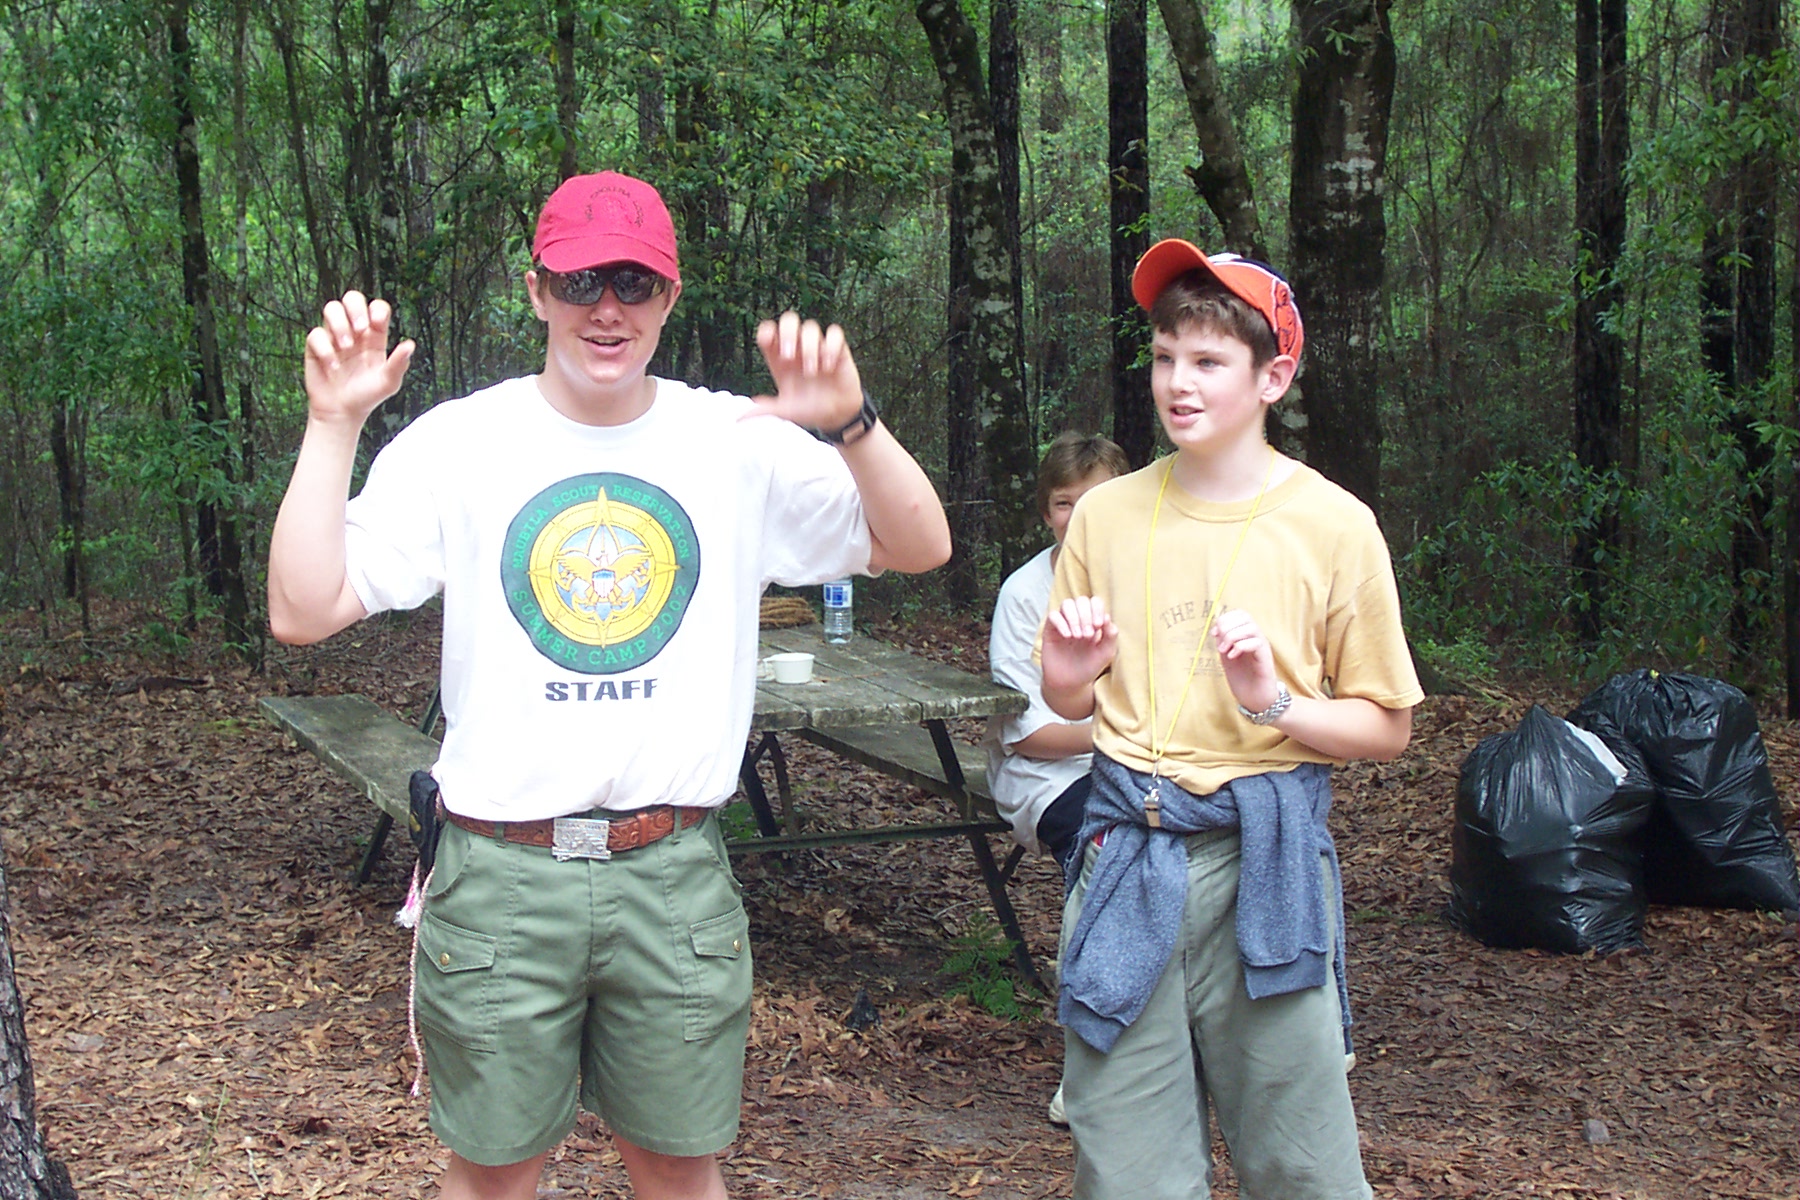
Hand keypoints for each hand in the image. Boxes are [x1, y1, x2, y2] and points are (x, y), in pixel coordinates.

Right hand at [303, 291, 414, 427]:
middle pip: (352, 298)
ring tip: (346, 346)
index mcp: (375, 336)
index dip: (376, 309)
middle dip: (355, 308)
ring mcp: (334, 336)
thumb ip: (399, 364)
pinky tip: (333, 367)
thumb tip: (410, 344)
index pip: (376, 308)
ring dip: (339, 324)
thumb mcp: (388, 383)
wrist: (343, 412)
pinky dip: (325, 349)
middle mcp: (354, 332)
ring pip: (331, 308)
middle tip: (360, 330)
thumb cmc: (368, 396)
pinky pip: (315, 334)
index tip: (377, 324)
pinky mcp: (316, 347)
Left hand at [745, 311, 862, 432]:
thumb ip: (765, 410)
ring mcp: (818, 346)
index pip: (769, 330)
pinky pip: (834, 334)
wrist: (836, 415)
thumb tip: (738, 418)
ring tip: (813, 372)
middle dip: (787, 333)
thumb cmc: (808, 409)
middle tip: (788, 356)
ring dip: (810, 348)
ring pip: (811, 327)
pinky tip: (829, 366)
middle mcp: (798, 347)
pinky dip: (831, 347)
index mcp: (781, 356)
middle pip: (789, 320)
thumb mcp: (785, 411)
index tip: (767, 342)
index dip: (766, 330)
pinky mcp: (838, 349)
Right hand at [1042, 595, 1117, 693]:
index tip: (1098, 626)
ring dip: (1074, 618)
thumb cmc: (1088, 667)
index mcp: (1092, 621)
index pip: (1095, 602)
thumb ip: (1110, 635)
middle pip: (1081, 600)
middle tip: (1088, 635)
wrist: (1070, 683)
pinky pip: (1053, 616)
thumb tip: (1107, 618)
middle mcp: (1078, 619)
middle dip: (1086, 616)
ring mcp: (1064, 623)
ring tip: (1077, 636)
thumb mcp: (1105, 653)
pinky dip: (1061, 623)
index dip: (1097, 609)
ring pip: (1067, 604)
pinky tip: (1067, 636)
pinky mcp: (1050, 629)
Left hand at [1212, 608, 1277, 712]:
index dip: (1225, 619)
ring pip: (1251, 627)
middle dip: (1227, 626)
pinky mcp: (1266, 659)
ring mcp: (1262, 648)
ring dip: (1233, 636)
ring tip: (1225, 651)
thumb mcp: (1227, 658)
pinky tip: (1233, 657)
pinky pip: (1257, 643)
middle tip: (1220, 644)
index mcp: (1246, 636)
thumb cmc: (1243, 680)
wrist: (1256, 700)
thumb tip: (1216, 629)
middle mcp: (1256, 639)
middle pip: (1246, 616)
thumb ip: (1223, 643)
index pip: (1240, 614)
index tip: (1214, 634)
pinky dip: (1241, 647)